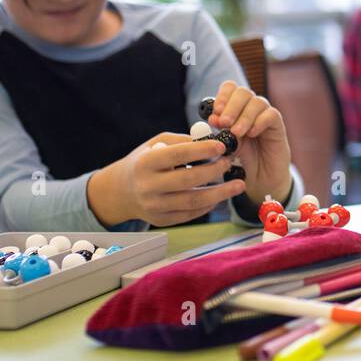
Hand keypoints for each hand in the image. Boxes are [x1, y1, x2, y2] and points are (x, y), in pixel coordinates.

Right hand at [88, 132, 244, 227]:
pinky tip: (221, 196)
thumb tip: (212, 140)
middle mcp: (148, 186)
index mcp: (146, 163)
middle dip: (214, 172)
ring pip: (193, 202)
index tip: (222, 147)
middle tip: (231, 163)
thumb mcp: (157, 144)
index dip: (201, 150)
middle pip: (188, 180)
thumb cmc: (146, 161)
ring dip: (220, 193)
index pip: (177, 155)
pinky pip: (191, 214)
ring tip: (238, 185)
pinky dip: (209, 205)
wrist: (122, 191)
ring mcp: (154, 206)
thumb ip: (183, 141)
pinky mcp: (162, 220)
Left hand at [208, 80, 292, 203]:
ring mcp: (264, 115)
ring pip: (257, 102)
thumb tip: (213, 118)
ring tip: (237, 133)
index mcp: (235, 109)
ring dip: (244, 116)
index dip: (222, 96)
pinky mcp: (277, 126)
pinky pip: (271, 115)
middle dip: (231, 106)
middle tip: (224, 123)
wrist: (260, 179)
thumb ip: (219, 133)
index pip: (230, 88)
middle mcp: (250, 108)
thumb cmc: (240, 161)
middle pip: (243, 92)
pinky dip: (259, 122)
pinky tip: (252, 133)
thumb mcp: (224, 147)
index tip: (215, 113)